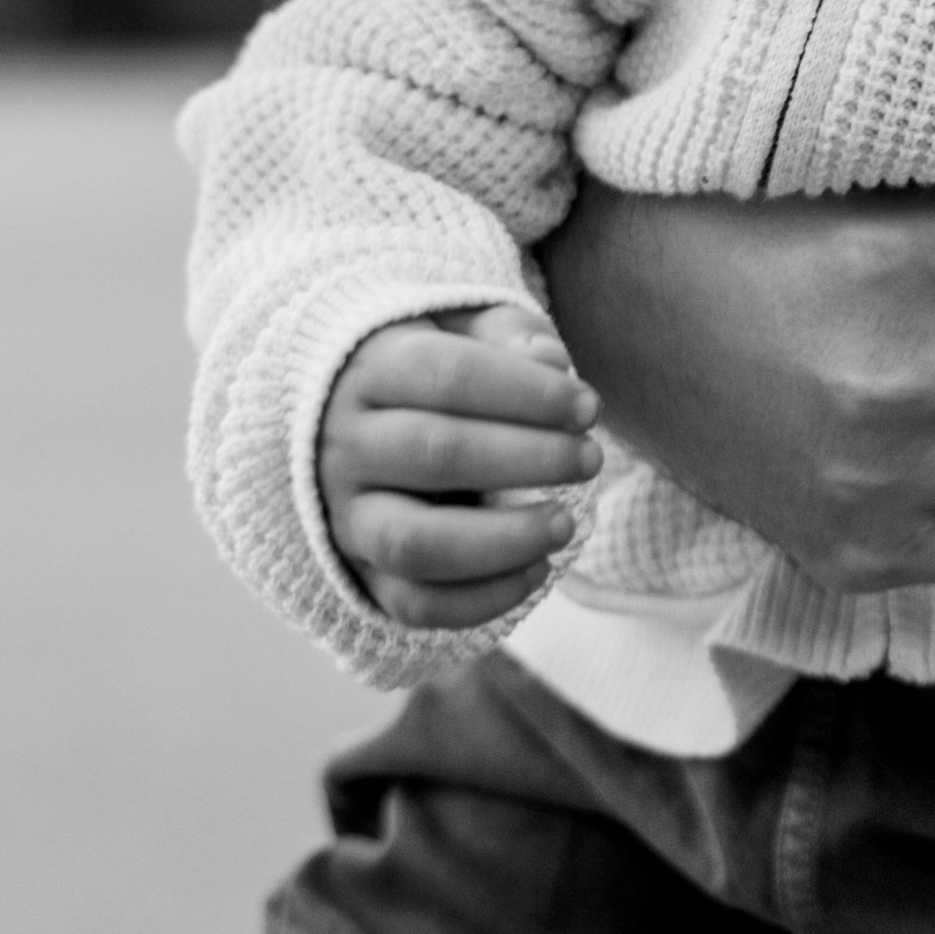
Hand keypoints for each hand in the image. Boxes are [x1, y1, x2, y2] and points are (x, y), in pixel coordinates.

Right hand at [317, 299, 602, 634]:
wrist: (354, 426)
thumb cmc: (431, 372)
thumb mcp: (460, 329)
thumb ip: (506, 331)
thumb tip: (553, 360)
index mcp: (367, 371)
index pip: (446, 374)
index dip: (527, 392)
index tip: (588, 408)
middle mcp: (344, 446)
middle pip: (434, 453)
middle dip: (527, 458)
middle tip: (590, 459)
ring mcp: (345, 517)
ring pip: (413, 542)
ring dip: (502, 540)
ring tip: (566, 523)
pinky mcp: (359, 573)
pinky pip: (414, 603)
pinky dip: (481, 599)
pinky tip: (538, 569)